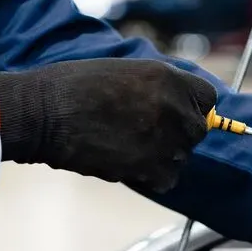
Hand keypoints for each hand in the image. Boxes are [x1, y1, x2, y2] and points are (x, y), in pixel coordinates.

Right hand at [0, 59, 215, 192]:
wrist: (43, 113)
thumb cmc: (72, 88)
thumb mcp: (124, 71)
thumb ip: (157, 87)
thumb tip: (177, 106)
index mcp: (168, 77)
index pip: (208, 99)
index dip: (191, 107)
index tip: (174, 114)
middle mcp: (174, 107)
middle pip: (197, 130)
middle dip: (176, 134)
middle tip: (144, 133)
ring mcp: (165, 139)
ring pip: (181, 157)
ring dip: (160, 156)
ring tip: (126, 145)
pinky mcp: (151, 167)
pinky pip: (167, 179)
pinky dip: (151, 178)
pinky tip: (126, 163)